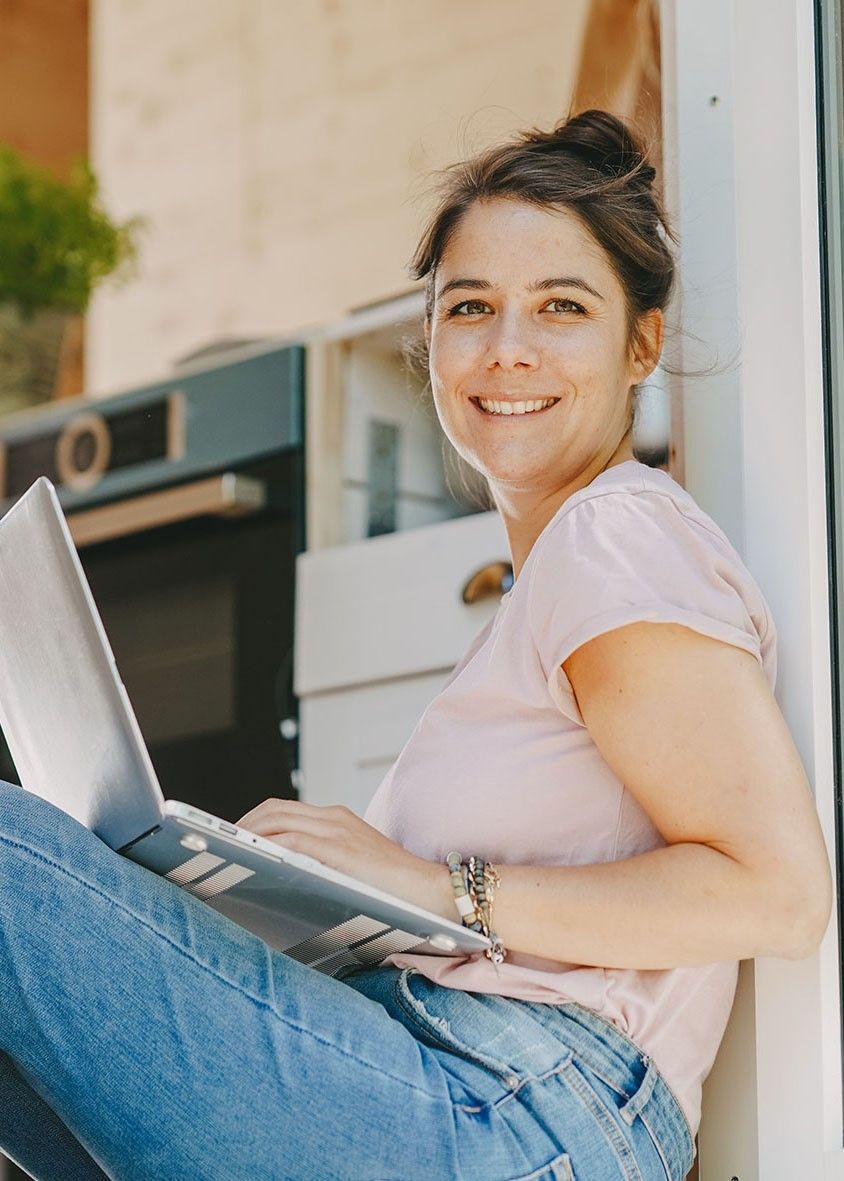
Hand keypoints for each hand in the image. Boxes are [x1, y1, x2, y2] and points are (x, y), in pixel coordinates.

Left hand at [235, 798, 448, 915]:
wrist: (435, 894)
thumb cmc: (395, 892)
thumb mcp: (353, 870)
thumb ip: (324, 866)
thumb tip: (284, 885)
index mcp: (336, 820)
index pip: (282, 810)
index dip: (253, 822)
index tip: (231, 841)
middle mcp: (334, 818)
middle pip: (272, 810)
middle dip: (241, 827)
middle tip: (219, 851)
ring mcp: (337, 831)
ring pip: (276, 821)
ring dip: (246, 836)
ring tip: (226, 858)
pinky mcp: (341, 849)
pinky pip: (292, 842)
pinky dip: (266, 849)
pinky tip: (251, 864)